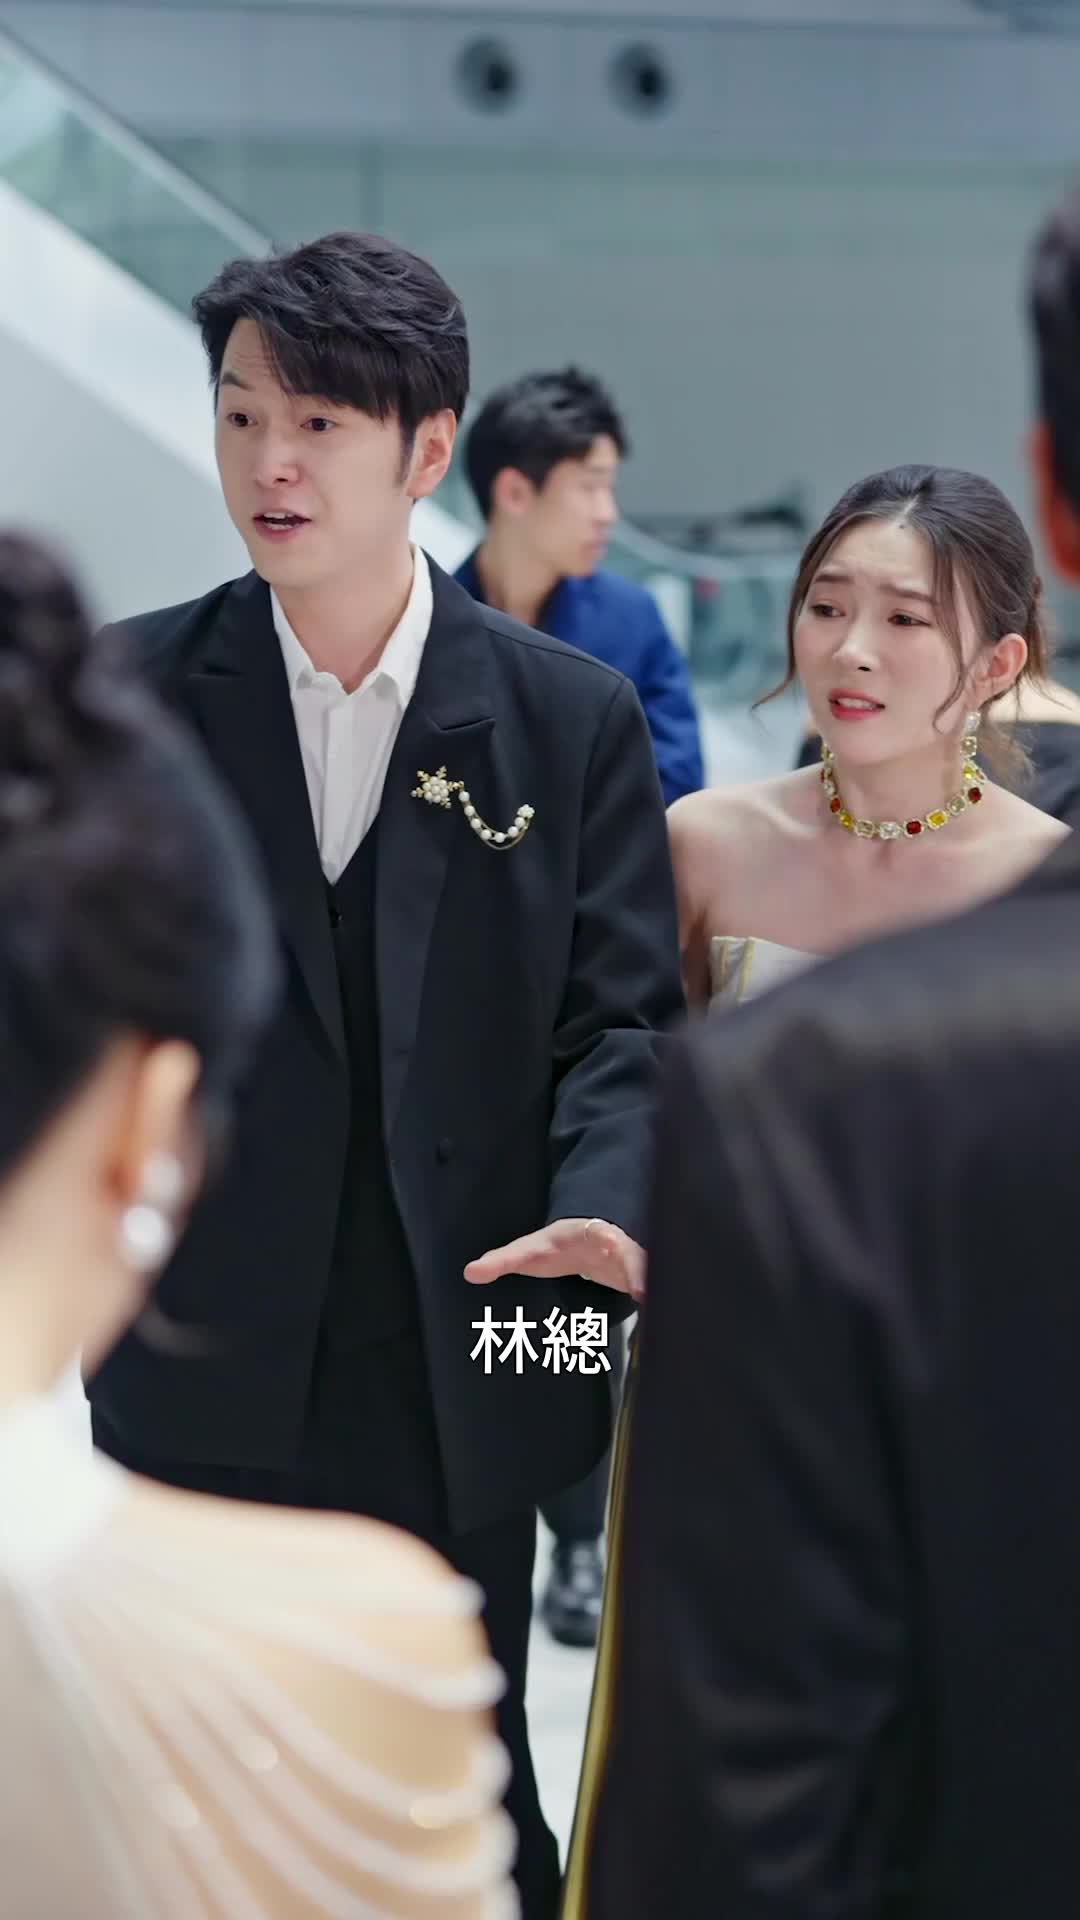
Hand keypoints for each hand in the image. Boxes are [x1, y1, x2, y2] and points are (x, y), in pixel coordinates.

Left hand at [465, 1217, 644, 1300]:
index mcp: (591, 1235)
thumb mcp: (529, 1251)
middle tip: (643, 1290)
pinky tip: (661, 1327)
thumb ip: (502, 1261)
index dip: (607, 1240)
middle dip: (639, 1269)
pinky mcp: (641, 1281)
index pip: (603, 1234)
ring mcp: (635, 1264)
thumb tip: (470, 1272)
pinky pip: (655, 1292)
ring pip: (651, 1274)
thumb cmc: (557, 1245)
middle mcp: (619, 1247)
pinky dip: (658, 1306)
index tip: (608, 1243)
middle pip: (635, 1255)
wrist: (586, 1239)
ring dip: (655, 1291)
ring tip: (657, 1313)